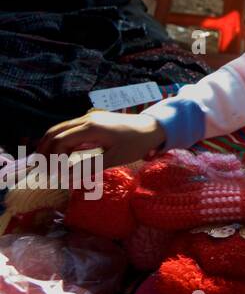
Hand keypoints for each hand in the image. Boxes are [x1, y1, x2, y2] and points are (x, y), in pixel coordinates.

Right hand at [37, 111, 165, 168]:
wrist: (153, 127)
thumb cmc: (136, 144)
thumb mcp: (114, 158)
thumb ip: (88, 166)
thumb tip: (65, 175)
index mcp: (91, 128)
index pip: (61, 141)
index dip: (53, 158)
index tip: (53, 174)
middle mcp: (87, 119)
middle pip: (55, 132)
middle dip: (45, 150)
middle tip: (41, 169)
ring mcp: (89, 118)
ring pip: (60, 129)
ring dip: (51, 144)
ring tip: (48, 163)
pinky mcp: (93, 120)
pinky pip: (70, 129)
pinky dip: (61, 140)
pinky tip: (62, 155)